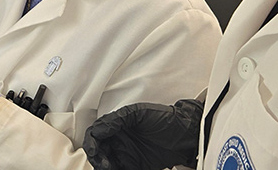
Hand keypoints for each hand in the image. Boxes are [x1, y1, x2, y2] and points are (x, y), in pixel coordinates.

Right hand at [82, 99, 202, 169]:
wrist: (186, 135)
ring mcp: (127, 154)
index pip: (96, 134)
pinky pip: (121, 169)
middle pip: (99, 151)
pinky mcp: (136, 166)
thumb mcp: (139, 113)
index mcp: (118, 125)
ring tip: (110, 169)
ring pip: (107, 163)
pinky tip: (115, 169)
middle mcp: (120, 139)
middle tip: (104, 164)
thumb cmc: (165, 119)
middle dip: (97, 158)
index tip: (94, 151)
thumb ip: (117, 119)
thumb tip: (99, 129)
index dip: (92, 143)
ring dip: (105, 167)